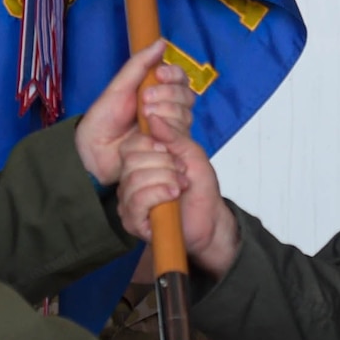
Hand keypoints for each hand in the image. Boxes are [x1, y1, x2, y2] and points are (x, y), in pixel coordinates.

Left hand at [74, 41, 195, 184]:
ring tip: (144, 118)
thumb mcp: (120, 86)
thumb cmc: (104, 118)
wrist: (94, 148)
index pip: (180, 79)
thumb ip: (140, 64)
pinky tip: (153, 132)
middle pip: (187, 96)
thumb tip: (161, 42)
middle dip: (168, 95)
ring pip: (185, 115)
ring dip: (166, 113)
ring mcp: (170, 130)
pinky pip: (182, 136)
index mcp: (158, 92)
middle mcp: (168, 110)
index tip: (160, 74)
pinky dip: (168, 130)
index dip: (175, 75)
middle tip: (145, 100)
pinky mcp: (170, 148)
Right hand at [114, 128, 235, 274]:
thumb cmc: (200, 189)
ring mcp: (128, 201)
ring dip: (165, 178)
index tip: (171, 151)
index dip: (150, 144)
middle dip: (163, 163)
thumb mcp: (191, 154)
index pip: (130, 145)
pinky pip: (136, 201)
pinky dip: (158, 193)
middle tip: (181, 172)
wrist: (211, 220)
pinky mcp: (132, 221)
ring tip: (181, 185)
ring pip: (134, 179)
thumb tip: (152, 118)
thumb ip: (173, 136)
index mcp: (141, 162)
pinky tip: (173, 194)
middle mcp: (130, 180)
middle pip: (131, 160)